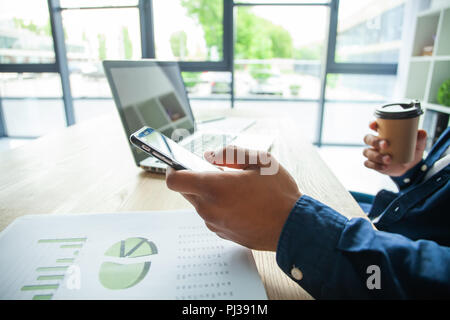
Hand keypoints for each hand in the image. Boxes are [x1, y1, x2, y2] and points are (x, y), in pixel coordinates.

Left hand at [165, 146, 301, 250]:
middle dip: (196, 179)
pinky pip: (212, 216)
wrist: (293, 227)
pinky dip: (218, 207)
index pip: (175, 180)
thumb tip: (209, 156)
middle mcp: (209, 208)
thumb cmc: (278, 193)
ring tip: (234, 189)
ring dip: (209, 194)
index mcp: (214, 188)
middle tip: (216, 173)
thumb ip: (230, 154)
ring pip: (200, 204)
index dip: (173, 170)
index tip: (178, 163)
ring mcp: (214, 224)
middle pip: (187, 191)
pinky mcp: (222, 234)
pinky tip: (239, 203)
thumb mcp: (259, 161)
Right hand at [363, 121, 426, 176]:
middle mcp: (376, 142)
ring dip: (376, 156)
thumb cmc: (410, 151)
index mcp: (384, 133)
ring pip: (367, 152)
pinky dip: (375, 165)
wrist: (409, 167)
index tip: (374, 125)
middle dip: (374, 141)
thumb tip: (421, 132)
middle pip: (367, 138)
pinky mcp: (373, 163)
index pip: (373, 126)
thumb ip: (420, 138)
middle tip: (386, 144)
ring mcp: (373, 153)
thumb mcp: (417, 144)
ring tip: (389, 159)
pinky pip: (368, 163)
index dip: (371, 124)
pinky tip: (384, 166)